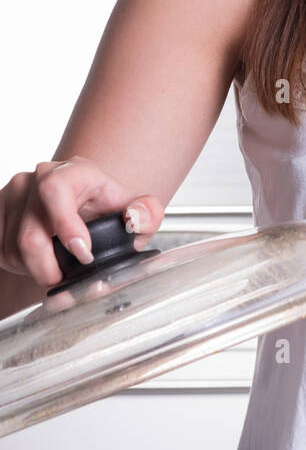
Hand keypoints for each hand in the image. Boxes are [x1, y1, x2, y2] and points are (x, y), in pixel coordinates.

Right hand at [0, 159, 164, 288]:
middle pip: (31, 234)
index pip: (56, 191)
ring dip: (36, 269)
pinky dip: (20, 266)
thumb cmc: (105, 209)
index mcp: (74, 172)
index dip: (66, 227)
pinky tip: (39, 259)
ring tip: (56, 264)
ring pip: (14, 249)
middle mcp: (39, 178)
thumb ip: (147, 214)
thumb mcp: (134, 212)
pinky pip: (1, 250)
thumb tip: (135, 219)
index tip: (84, 253)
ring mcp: (14, 194)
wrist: (82, 206)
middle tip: (66, 277)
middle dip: (49, 268)